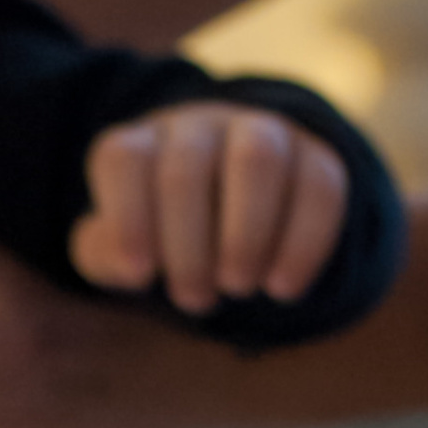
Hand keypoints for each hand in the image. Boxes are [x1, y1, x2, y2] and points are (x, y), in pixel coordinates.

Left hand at [72, 103, 348, 318]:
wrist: (228, 206)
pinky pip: (321, 183)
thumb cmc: (158, 236)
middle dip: (188, 244)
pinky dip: (304, 241)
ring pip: (258, 159)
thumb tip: (130, 266)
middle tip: (194, 300)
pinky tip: (282, 288)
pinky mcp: (314, 155)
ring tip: (238, 288)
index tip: (139, 277)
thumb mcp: (118, 250)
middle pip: (188, 167)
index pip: (124, 160)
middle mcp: (199, 127)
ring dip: (247, 234)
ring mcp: (261, 132)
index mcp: (142, 147)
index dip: (127, 218)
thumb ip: (106, 254)